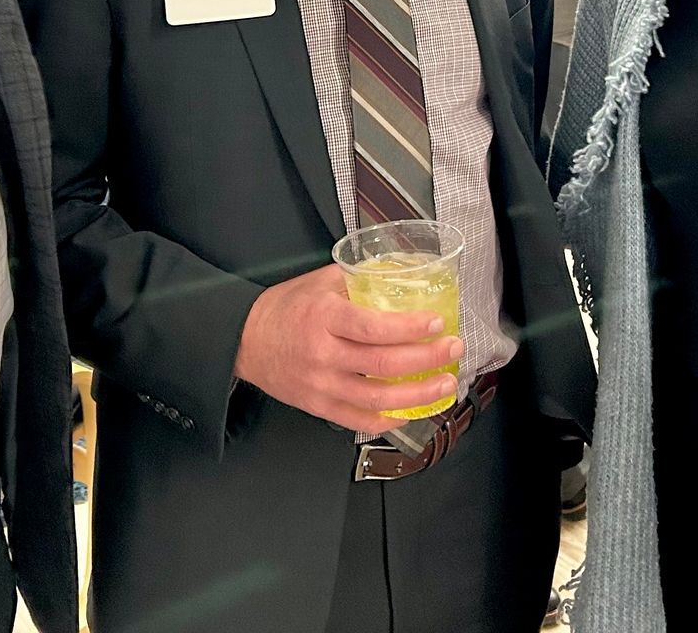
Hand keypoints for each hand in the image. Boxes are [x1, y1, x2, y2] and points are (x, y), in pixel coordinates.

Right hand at [233, 265, 461, 433]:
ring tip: (444, 385)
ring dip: (417, 394)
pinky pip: (358, 419)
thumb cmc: (284, 309)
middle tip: (453, 350)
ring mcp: (321, 385)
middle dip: (426, 359)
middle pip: (383, 363)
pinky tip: (410, 412)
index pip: (373, 327)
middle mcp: (323, 354)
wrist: (245, 341)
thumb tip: (396, 277)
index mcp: (324, 318)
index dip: (410, 328)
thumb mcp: (318, 283)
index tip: (436, 323)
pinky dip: (388, 419)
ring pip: (377, 397)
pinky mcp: (318, 406)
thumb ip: (356, 281)